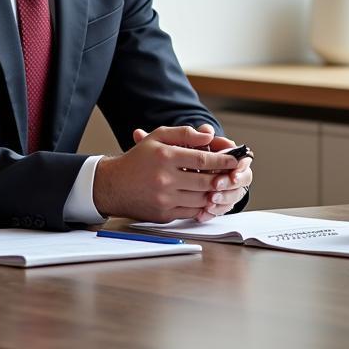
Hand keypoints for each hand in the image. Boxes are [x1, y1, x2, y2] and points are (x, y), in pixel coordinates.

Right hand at [92, 124, 251, 222]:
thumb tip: (208, 135)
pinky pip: (191, 212)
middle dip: (224, 178)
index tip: (235, 160)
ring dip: (216, 193)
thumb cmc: (138, 159)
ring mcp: (164, 199)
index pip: (202, 159)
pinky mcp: (163, 215)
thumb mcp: (158, 137)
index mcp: (165, 157)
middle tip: (235, 175)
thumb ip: (184, 134)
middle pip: (205, 181)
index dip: (223, 160)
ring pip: (201, 199)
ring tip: (225, 186)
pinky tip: (209, 198)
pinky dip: (203, 206)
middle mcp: (165, 180)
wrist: (112, 185)